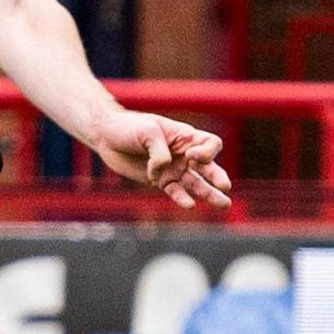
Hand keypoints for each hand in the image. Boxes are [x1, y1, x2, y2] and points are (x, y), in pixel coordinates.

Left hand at [88, 109, 232, 207]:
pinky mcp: (161, 181)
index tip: (191, 155)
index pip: (210, 144)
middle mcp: (184, 154)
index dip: (207, 152)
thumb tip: (161, 173)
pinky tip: (190, 205)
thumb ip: (159, 153)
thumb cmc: (130, 127)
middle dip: (218, 177)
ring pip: (197, 184)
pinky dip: (182, 198)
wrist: (108, 136)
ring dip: (210, 194)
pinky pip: (176, 192)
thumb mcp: (148, 132)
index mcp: (186, 137)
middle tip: (225, 186)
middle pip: (209, 167)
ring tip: (224, 205)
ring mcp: (174, 169)